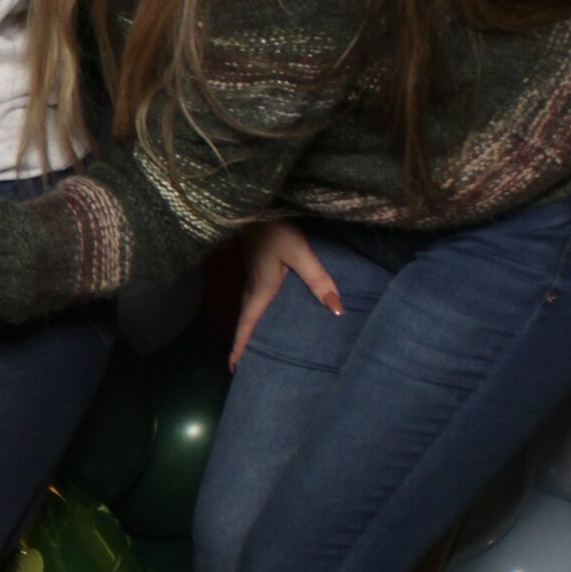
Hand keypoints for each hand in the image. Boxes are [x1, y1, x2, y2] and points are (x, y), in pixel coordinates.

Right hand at [231, 220, 341, 367]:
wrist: (254, 202)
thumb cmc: (274, 227)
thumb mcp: (300, 252)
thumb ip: (318, 279)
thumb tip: (337, 310)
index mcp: (261, 289)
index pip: (247, 325)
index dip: (240, 347)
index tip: (233, 369)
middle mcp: (252, 286)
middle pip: (245, 321)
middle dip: (242, 343)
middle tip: (240, 364)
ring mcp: (251, 275)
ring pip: (248, 308)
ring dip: (247, 327)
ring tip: (251, 343)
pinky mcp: (254, 266)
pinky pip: (251, 297)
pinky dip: (252, 312)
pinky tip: (263, 310)